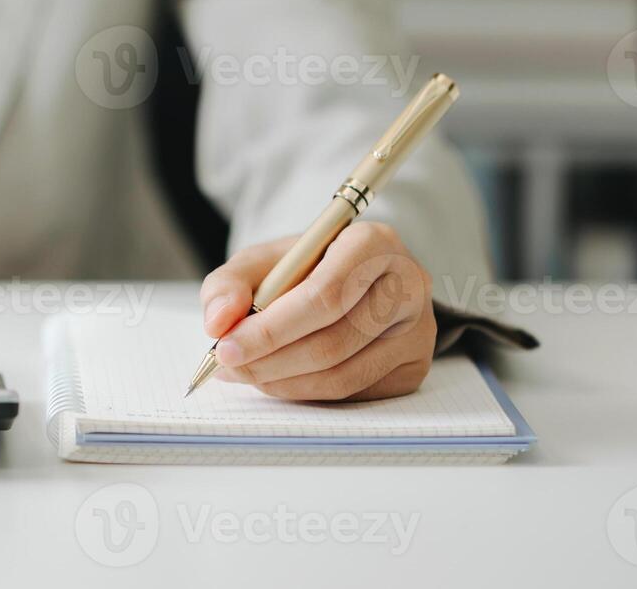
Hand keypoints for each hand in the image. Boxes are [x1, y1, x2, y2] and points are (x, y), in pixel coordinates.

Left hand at [200, 222, 435, 400]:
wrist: (352, 278)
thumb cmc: (304, 267)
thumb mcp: (262, 261)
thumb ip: (229, 283)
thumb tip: (218, 322)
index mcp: (373, 242)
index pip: (323, 296)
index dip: (270, 329)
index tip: (225, 347)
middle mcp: (407, 284)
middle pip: (333, 341)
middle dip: (269, 361)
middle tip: (228, 366)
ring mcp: (419, 329)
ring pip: (343, 375)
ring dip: (283, 383)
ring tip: (246, 373)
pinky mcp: (416, 365)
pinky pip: (356, 393)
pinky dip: (308, 393)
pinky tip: (280, 379)